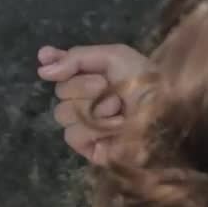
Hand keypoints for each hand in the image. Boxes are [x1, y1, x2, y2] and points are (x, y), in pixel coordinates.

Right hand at [37, 43, 147, 163]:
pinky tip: (115, 128)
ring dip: (91, 108)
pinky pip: (73, 134)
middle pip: (60, 91)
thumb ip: (76, 58)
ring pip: (62, 113)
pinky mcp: (91, 149)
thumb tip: (42, 70)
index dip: (52, 63)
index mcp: (95, 75)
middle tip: (105, 87)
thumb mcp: (114, 57)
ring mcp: (88, 125)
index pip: (62, 69)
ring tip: (118, 110)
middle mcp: (88, 100)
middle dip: (81, 86)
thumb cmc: (145, 82)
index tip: (44, 59)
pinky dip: (94, 128)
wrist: (165, 114)